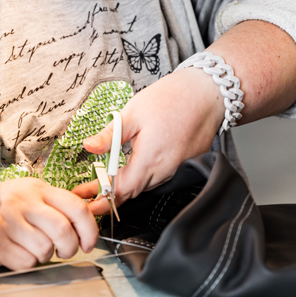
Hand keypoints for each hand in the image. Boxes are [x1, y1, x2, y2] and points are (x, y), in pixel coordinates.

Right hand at [0, 177, 98, 268]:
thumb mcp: (25, 195)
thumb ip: (51, 205)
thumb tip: (83, 223)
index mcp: (36, 189)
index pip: (76, 206)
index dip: (89, 229)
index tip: (89, 242)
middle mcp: (23, 202)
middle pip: (63, 230)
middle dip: (70, 247)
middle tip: (65, 251)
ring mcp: (8, 222)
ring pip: (45, 249)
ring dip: (44, 256)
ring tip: (33, 248)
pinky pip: (26, 261)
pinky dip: (26, 262)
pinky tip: (16, 251)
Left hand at [72, 67, 223, 214]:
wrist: (208, 91)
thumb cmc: (172, 97)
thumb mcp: (133, 112)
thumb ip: (110, 135)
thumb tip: (89, 147)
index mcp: (150, 159)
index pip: (121, 191)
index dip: (102, 199)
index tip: (87, 204)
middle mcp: (165, 170)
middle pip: (133, 191)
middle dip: (110, 194)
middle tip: (89, 191)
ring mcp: (177, 168)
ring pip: (146, 185)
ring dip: (127, 185)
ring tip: (107, 180)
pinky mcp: (186, 163)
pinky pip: (160, 176)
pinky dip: (144, 176)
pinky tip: (134, 166)